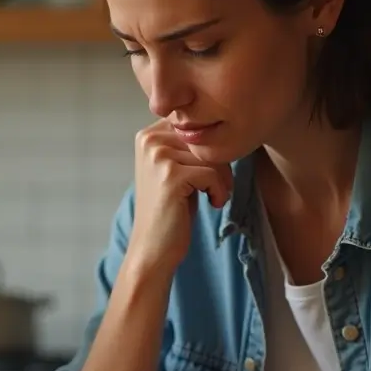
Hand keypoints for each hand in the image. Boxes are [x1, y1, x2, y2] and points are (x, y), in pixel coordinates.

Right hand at [128, 122, 233, 277]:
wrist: (153, 247)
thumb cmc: (170, 209)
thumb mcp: (175, 168)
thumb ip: (187, 145)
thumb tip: (222, 123)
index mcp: (148, 134)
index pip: (196, 123)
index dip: (210, 146)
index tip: (210, 172)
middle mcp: (149, 140)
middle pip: (206, 137)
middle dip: (219, 163)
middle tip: (216, 187)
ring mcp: (158, 157)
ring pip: (212, 155)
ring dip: (222, 178)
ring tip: (213, 196)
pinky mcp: (171, 176)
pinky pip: (212, 173)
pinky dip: (219, 190)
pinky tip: (212, 204)